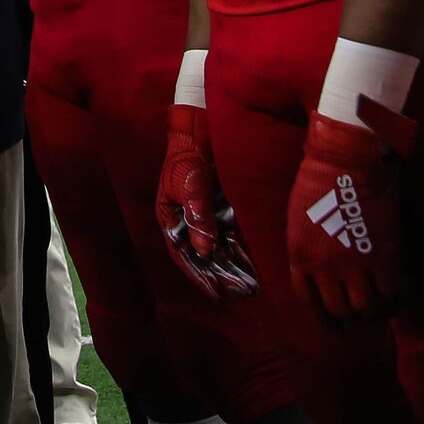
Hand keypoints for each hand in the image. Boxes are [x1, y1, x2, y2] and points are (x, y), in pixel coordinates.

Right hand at [156, 103, 260, 297]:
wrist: (201, 131)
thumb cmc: (189, 156)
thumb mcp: (190, 185)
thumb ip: (198, 217)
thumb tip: (205, 250)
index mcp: (169, 218)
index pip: (183, 254)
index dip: (198, 274)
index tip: (215, 293)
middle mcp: (187, 221)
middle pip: (202, 256)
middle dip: (220, 275)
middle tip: (239, 293)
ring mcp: (205, 216)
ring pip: (218, 249)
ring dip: (231, 267)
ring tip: (250, 286)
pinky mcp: (221, 209)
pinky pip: (230, 236)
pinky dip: (240, 251)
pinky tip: (253, 266)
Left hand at [286, 103, 416, 320]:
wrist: (346, 160)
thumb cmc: (318, 181)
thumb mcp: (298, 221)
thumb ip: (307, 250)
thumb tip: (319, 272)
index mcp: (300, 256)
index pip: (310, 302)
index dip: (324, 320)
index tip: (335, 329)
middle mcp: (325, 267)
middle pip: (340, 310)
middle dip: (352, 318)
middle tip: (363, 315)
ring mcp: (355, 265)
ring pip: (366, 309)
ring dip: (375, 313)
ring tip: (382, 308)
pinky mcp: (383, 258)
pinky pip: (394, 294)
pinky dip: (399, 301)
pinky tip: (402, 298)